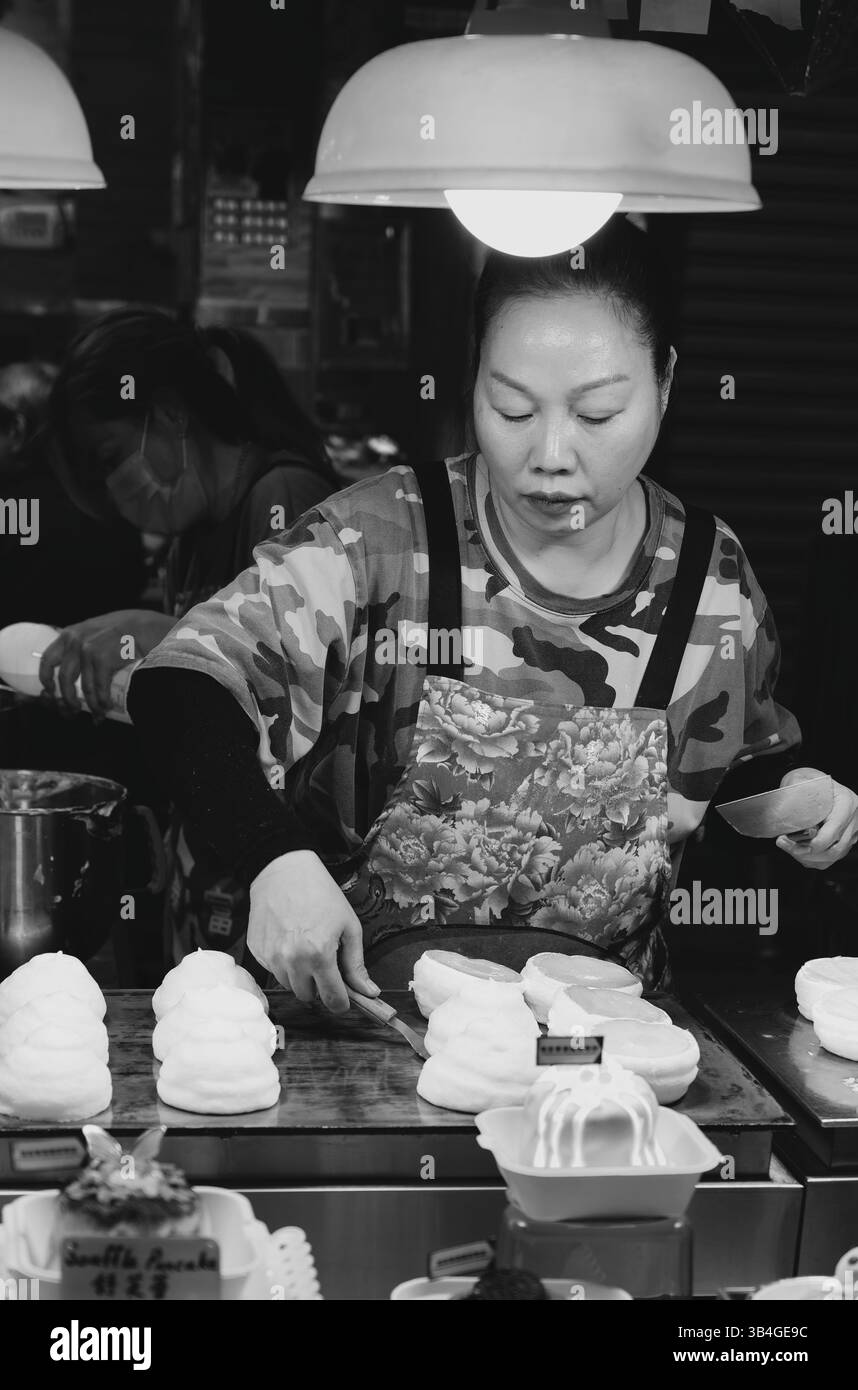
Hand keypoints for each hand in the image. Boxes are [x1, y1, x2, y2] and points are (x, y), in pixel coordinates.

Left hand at [39, 610, 172, 714]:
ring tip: (98, 713)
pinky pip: (100, 688)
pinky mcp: (103, 659)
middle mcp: (75, 641)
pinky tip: (108, 706)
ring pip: (84, 687)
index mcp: (69, 634)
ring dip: (91, 705)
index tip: (51, 691)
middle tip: (75, 710)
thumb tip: (73, 667)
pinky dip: (103, 701)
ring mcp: (88, 650)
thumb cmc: (122, 631)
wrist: (144, 627)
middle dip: (69, 699)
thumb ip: (81, 642)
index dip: (46, 679)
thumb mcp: (94, 630)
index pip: (47, 659)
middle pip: (64, 679)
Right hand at [248, 850, 379, 1013]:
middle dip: (318, 986)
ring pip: (289, 985)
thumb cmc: (320, 894)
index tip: (343, 999)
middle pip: (308, 996)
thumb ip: (356, 963)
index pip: (332, 999)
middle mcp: (292, 960)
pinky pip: (272, 970)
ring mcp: (270, 957)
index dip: (341, 1002)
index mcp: (319, 955)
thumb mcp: (349, 926)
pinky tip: (288, 940)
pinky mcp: (256, 951)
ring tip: (305, 947)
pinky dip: (282, 963)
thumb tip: (368, 991)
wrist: (284, 871)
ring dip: (299, 976)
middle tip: (323, 963)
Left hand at [776, 767, 857, 868]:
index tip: (792, 844)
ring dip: (808, 858)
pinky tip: (799, 851)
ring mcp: (853, 832)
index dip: (812, 844)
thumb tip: (783, 812)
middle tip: (785, 845)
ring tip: (789, 847)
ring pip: (833, 857)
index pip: (833, 832)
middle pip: (834, 850)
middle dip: (807, 854)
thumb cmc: (811, 780)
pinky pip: (831, 858)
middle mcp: (854, 819)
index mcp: (846, 803)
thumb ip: (796, 793)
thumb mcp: (803, 780)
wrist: (820, 783)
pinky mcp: (846, 840)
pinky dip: (813, 859)